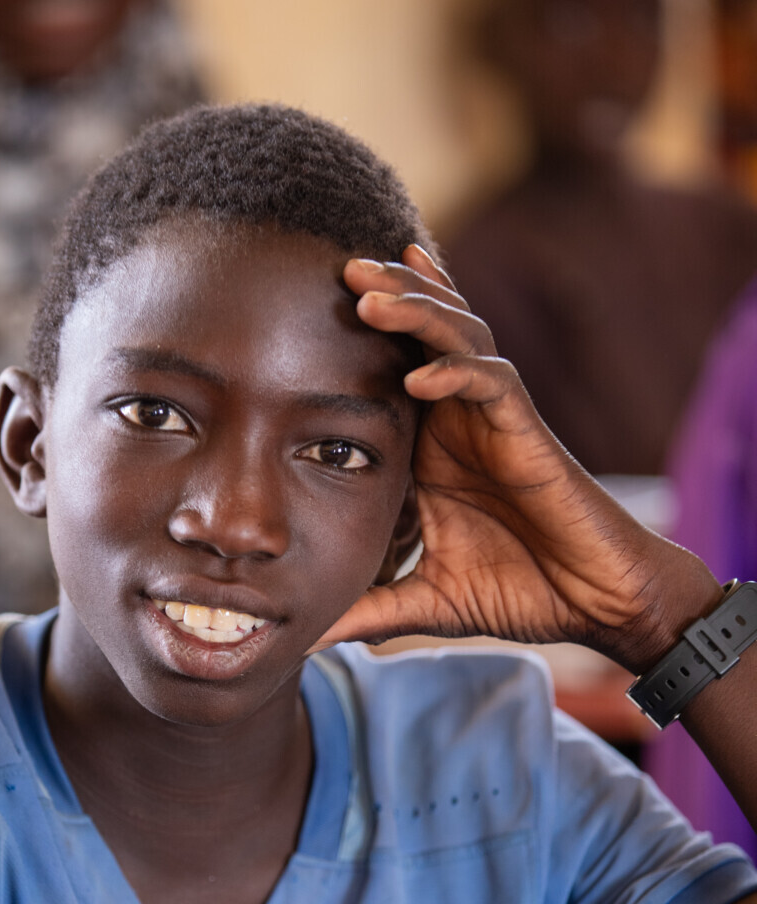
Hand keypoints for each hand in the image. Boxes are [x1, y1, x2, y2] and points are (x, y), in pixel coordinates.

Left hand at [314, 246, 719, 672]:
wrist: (596, 604)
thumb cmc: (524, 593)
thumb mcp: (427, 601)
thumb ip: (369, 610)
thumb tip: (308, 638)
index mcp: (436, 447)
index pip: (396, 368)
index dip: (367, 332)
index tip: (312, 303)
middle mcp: (464, 422)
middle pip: (426, 334)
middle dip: (388, 294)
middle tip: (339, 265)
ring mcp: (498, 422)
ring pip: (461, 340)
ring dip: (418, 314)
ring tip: (371, 294)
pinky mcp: (530, 435)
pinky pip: (494, 385)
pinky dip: (458, 375)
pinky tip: (422, 376)